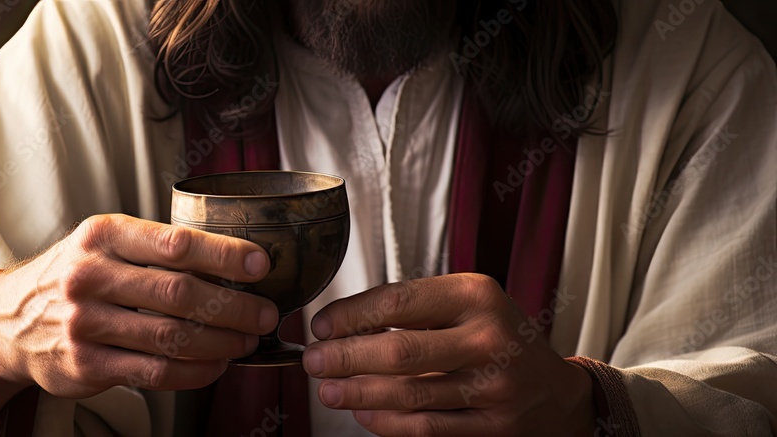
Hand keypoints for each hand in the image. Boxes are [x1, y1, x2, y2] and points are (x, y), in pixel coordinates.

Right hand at [0, 214, 278, 397]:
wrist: (9, 320)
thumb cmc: (76, 274)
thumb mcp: (104, 243)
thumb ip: (155, 248)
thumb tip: (234, 261)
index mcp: (103, 235)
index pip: (175, 243)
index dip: (225, 255)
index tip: (261, 266)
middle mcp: (89, 276)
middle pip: (180, 293)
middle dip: (234, 307)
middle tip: (266, 314)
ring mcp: (84, 323)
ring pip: (172, 337)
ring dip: (221, 343)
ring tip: (246, 341)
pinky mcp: (85, 364)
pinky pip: (155, 371)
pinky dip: (194, 372)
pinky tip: (215, 365)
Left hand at [303, 273, 594, 435]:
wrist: (557, 391)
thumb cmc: (498, 337)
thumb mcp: (468, 303)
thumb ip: (415, 308)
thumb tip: (343, 323)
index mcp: (477, 295)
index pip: (397, 303)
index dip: (350, 316)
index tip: (321, 325)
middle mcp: (488, 338)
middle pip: (399, 351)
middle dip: (345, 358)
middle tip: (312, 361)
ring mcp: (493, 386)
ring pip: (409, 394)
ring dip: (358, 393)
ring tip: (327, 390)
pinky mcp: (492, 427)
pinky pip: (427, 427)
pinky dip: (387, 423)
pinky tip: (362, 415)